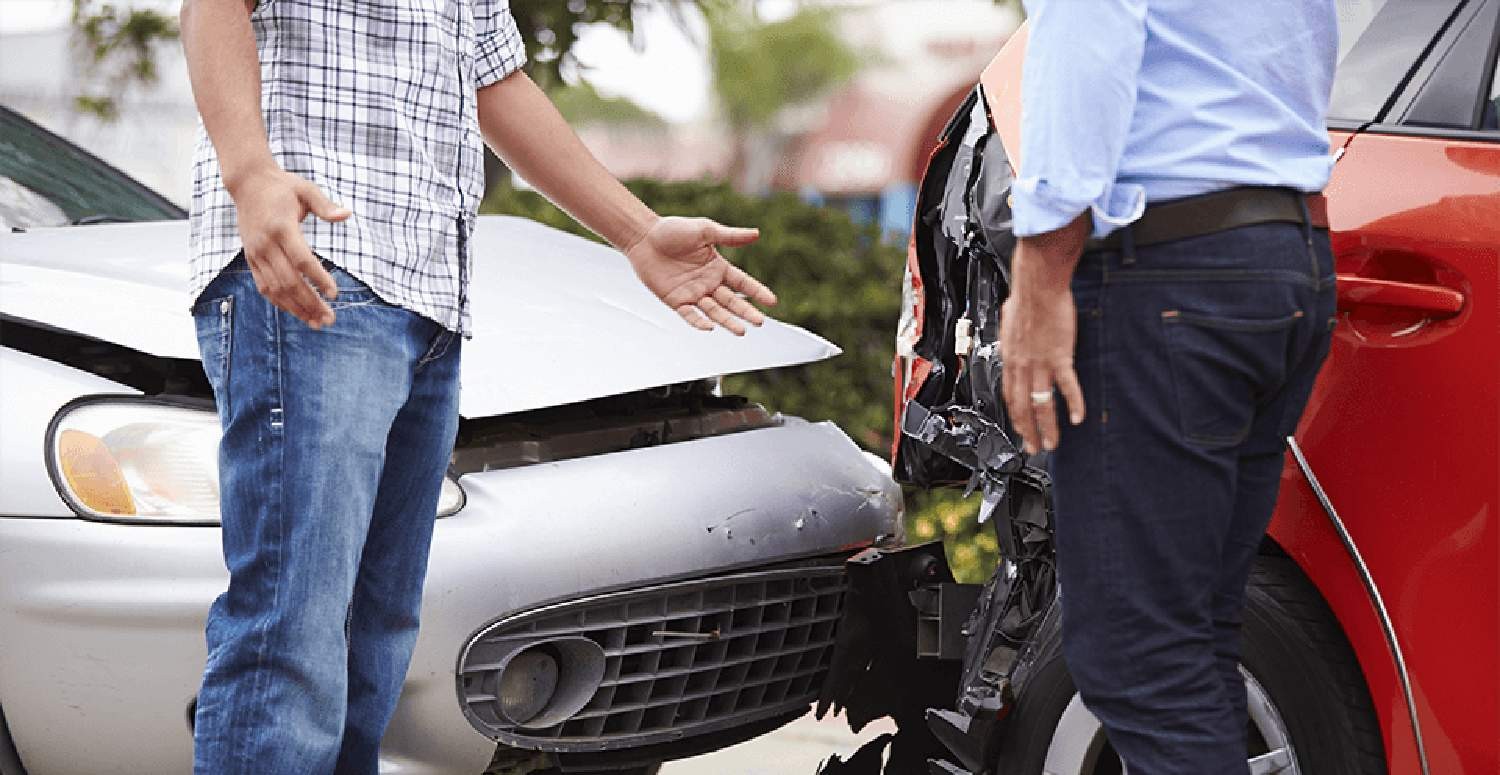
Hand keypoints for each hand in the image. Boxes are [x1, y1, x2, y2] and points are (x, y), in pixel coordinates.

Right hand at [230, 166, 350, 328]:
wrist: (248, 183)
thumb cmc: (283, 187)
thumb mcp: (306, 189)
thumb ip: (325, 205)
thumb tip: (347, 214)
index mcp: (281, 228)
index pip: (301, 259)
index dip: (318, 278)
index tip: (334, 294)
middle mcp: (266, 244)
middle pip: (289, 281)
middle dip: (310, 303)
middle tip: (330, 319)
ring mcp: (256, 253)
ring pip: (276, 289)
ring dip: (297, 308)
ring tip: (317, 322)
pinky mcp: (251, 259)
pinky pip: (264, 286)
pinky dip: (280, 302)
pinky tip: (298, 312)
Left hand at [623, 216, 776, 335]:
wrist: (643, 237)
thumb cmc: (673, 230)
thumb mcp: (705, 231)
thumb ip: (730, 236)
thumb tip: (756, 234)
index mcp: (718, 267)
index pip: (743, 283)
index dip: (757, 292)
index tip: (772, 301)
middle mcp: (708, 283)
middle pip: (732, 301)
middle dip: (746, 312)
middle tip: (759, 322)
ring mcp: (692, 293)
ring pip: (714, 311)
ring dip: (727, 321)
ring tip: (742, 331)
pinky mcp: (676, 300)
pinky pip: (690, 314)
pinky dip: (699, 322)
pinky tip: (709, 328)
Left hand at [999, 270, 1085, 454]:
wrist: (1038, 285)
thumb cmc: (1027, 298)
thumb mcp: (1010, 322)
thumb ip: (1012, 336)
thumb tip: (1012, 337)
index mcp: (1010, 358)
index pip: (1009, 395)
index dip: (1014, 416)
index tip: (1019, 429)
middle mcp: (1021, 365)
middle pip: (1021, 407)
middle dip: (1027, 432)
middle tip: (1033, 448)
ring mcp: (1040, 363)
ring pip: (1041, 404)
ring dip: (1047, 427)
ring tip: (1052, 443)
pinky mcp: (1059, 357)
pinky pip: (1066, 386)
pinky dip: (1073, 403)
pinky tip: (1077, 417)